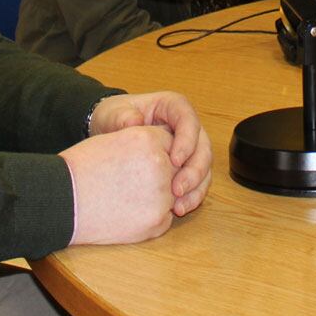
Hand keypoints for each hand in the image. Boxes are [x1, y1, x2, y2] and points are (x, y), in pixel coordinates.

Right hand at [61, 126, 175, 245]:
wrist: (62, 201)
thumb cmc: (81, 169)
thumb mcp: (114, 141)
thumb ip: (145, 145)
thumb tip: (167, 154)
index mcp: (148, 139)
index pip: (171, 143)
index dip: (158, 154)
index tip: (142, 161)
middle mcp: (160, 164)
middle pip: (175, 169)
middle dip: (161, 176)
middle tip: (133, 182)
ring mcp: (161, 195)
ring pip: (173, 195)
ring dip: (157, 197)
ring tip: (127, 197)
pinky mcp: (157, 222)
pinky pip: (165, 217)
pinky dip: (151, 217)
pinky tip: (127, 213)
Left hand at [90, 91, 212, 215]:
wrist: (110, 133)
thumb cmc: (114, 118)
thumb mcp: (113, 113)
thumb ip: (122, 117)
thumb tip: (134, 123)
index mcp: (173, 107)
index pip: (189, 119)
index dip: (187, 140)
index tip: (175, 161)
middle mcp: (186, 127)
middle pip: (203, 146)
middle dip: (195, 170)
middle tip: (177, 189)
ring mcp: (189, 148)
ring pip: (204, 167)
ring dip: (196, 188)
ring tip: (179, 206)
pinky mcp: (186, 167)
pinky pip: (197, 182)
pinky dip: (191, 196)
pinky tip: (178, 209)